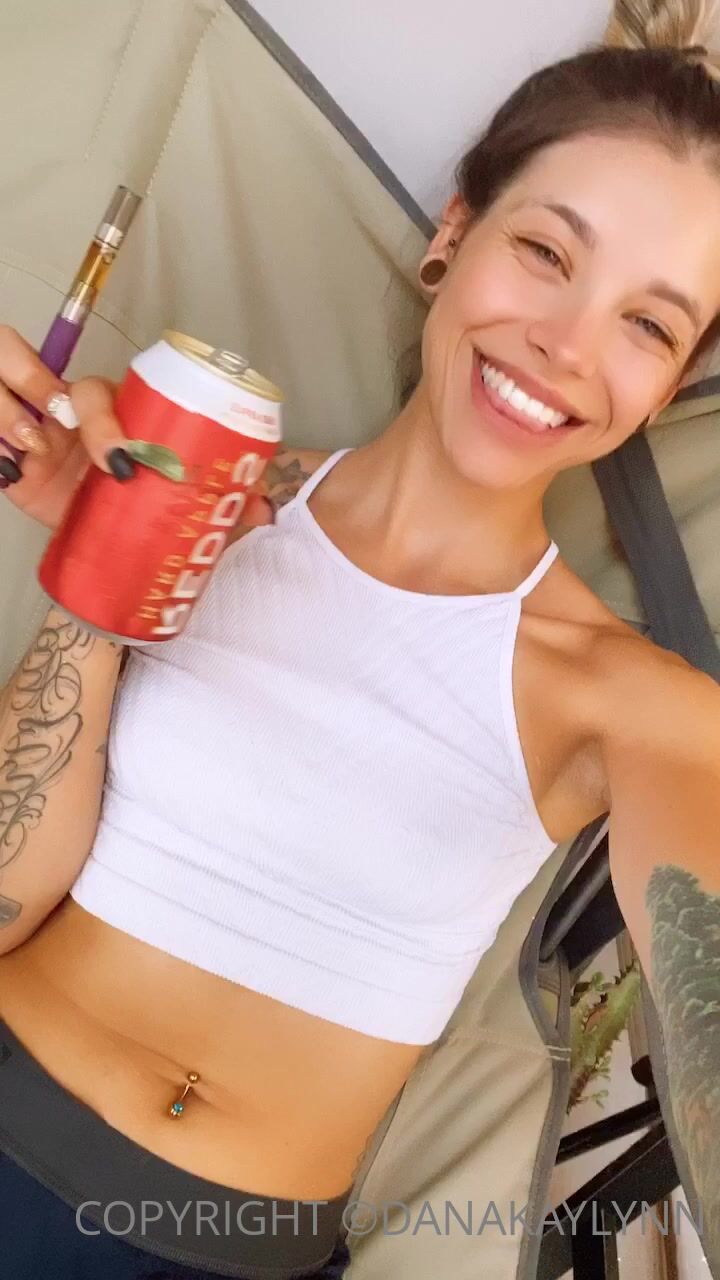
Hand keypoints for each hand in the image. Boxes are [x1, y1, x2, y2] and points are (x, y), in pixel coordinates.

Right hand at [0, 326, 273, 532]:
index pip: (94, 390)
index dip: (104, 421)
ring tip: (28, 455)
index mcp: (111, 411)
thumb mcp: (175, 500)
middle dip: (43, 393)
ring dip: (6, 414)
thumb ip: (218, 500)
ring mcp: (33, 431)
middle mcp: (66, 414)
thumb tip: (262, 508)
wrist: (103, 544)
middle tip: (62, 449)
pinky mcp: (11, 463)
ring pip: (1, 390)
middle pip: (38, 371)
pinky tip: (9, 470)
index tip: (122, 466)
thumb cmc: (142, 506)